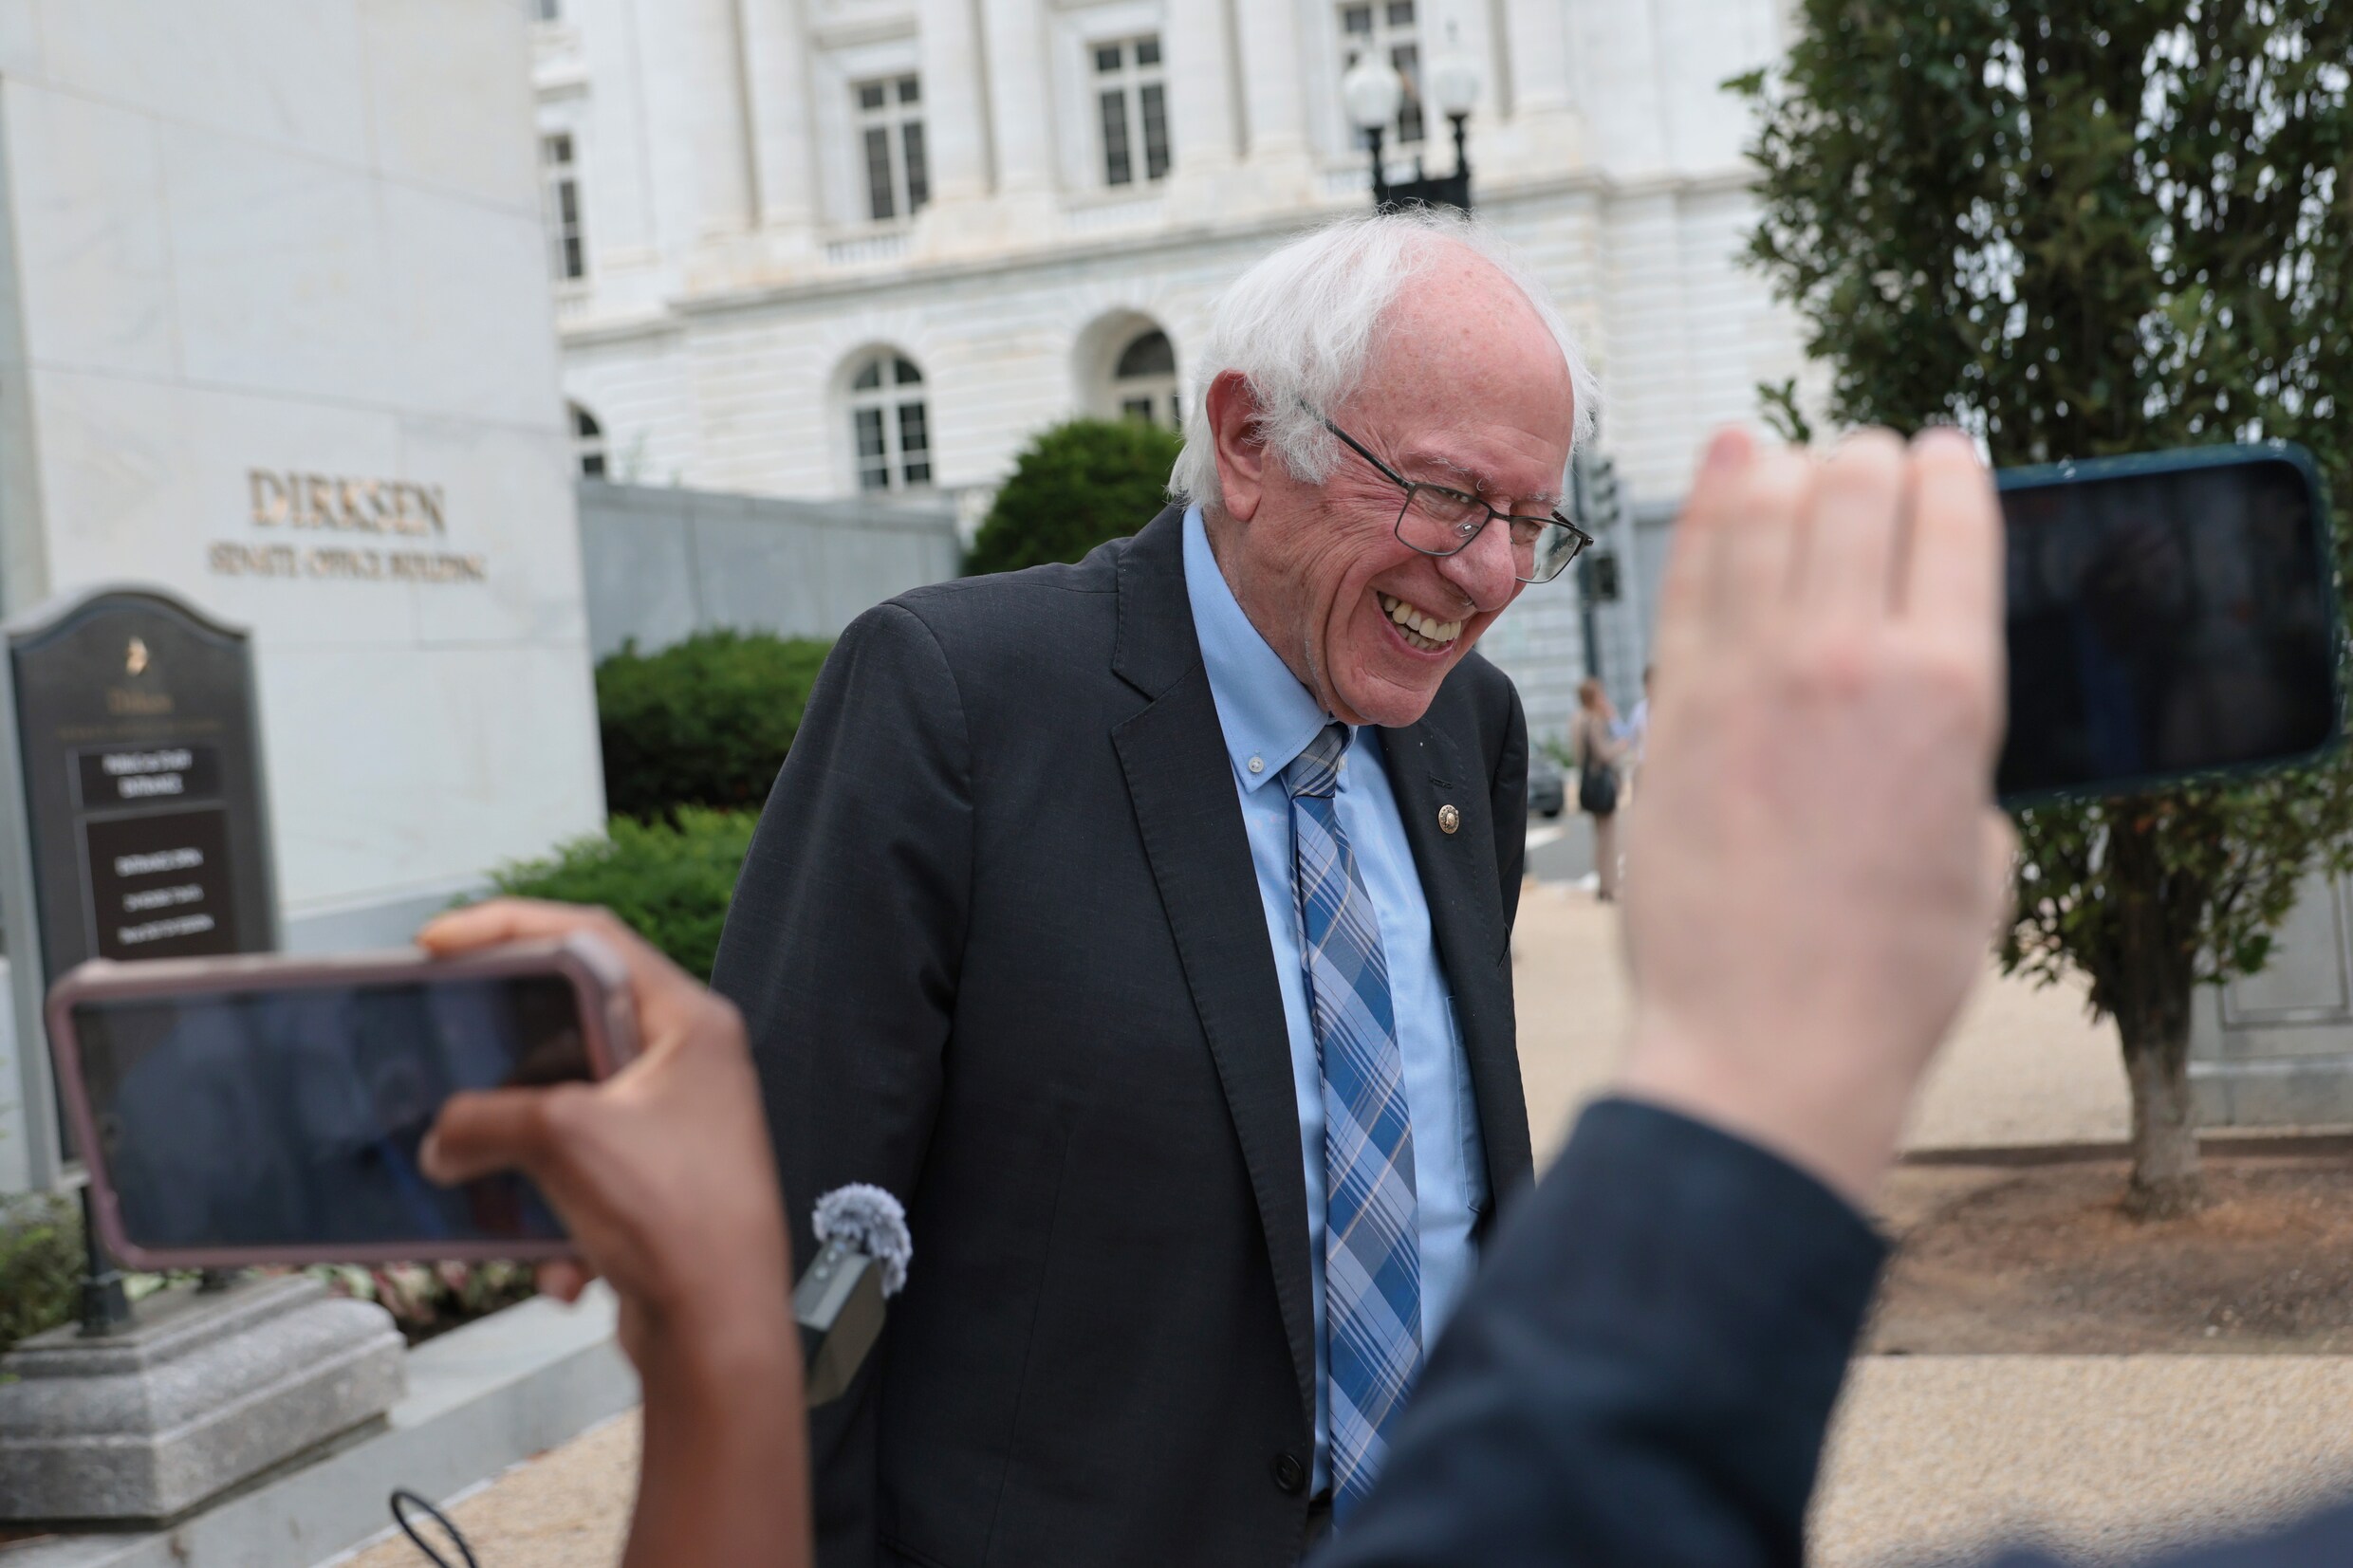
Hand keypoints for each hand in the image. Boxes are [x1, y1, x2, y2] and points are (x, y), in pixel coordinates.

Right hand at [415, 899, 793, 1378]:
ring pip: (564, 1117)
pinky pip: (576, 1184)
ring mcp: (676, 1128)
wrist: (721, 1334)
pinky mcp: (655, 1187)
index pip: (592, 938)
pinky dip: (554, 1223)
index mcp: (690, 1024)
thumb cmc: (685, 1224)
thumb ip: (485, 1120)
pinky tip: (566, 1267)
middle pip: (571, 1030)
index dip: (509, 928)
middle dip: (504, 1067)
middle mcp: (691, 1066)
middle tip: (448, 1060)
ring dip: (521, 1161)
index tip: (443, 941)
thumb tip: (446, 1135)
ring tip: (495, 1189)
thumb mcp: (563, 1140)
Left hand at [1615, 428, 2013, 1205]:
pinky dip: (1715, 495)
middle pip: (1857, 485)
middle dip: (1871, 462)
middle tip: (1868, 473)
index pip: (1953, 516)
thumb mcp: (1979, 857)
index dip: (1951, 471)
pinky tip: (1729, 460)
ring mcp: (1750, 674)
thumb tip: (1927, 723)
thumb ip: (1956, 761)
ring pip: (1770, 502)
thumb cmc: (1883, 976)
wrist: (1765, 1046)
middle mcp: (1851, 658)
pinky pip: (1692, 566)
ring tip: (1795, 463)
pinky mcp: (1671, 705)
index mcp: (1952, 691)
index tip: (1945, 459)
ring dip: (1792, 467)